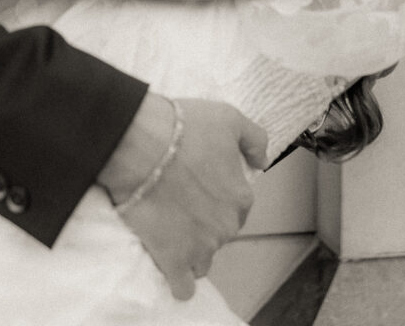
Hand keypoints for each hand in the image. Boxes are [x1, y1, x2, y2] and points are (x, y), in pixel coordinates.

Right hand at [98, 93, 267, 300]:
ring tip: (172, 229)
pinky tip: (171, 264)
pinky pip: (183, 286)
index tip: (200, 185)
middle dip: (206, 222)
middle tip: (182, 202)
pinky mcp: (173, 260)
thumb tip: (262, 162)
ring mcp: (200, 246)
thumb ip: (255, 140)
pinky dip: (179, 279)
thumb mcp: (230, 118)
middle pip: (221, 233)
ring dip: (193, 250)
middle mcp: (226, 226)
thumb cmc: (185, 128)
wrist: (142, 144)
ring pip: (204, 260)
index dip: (219, 196)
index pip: (239, 207)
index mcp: (240, 196)